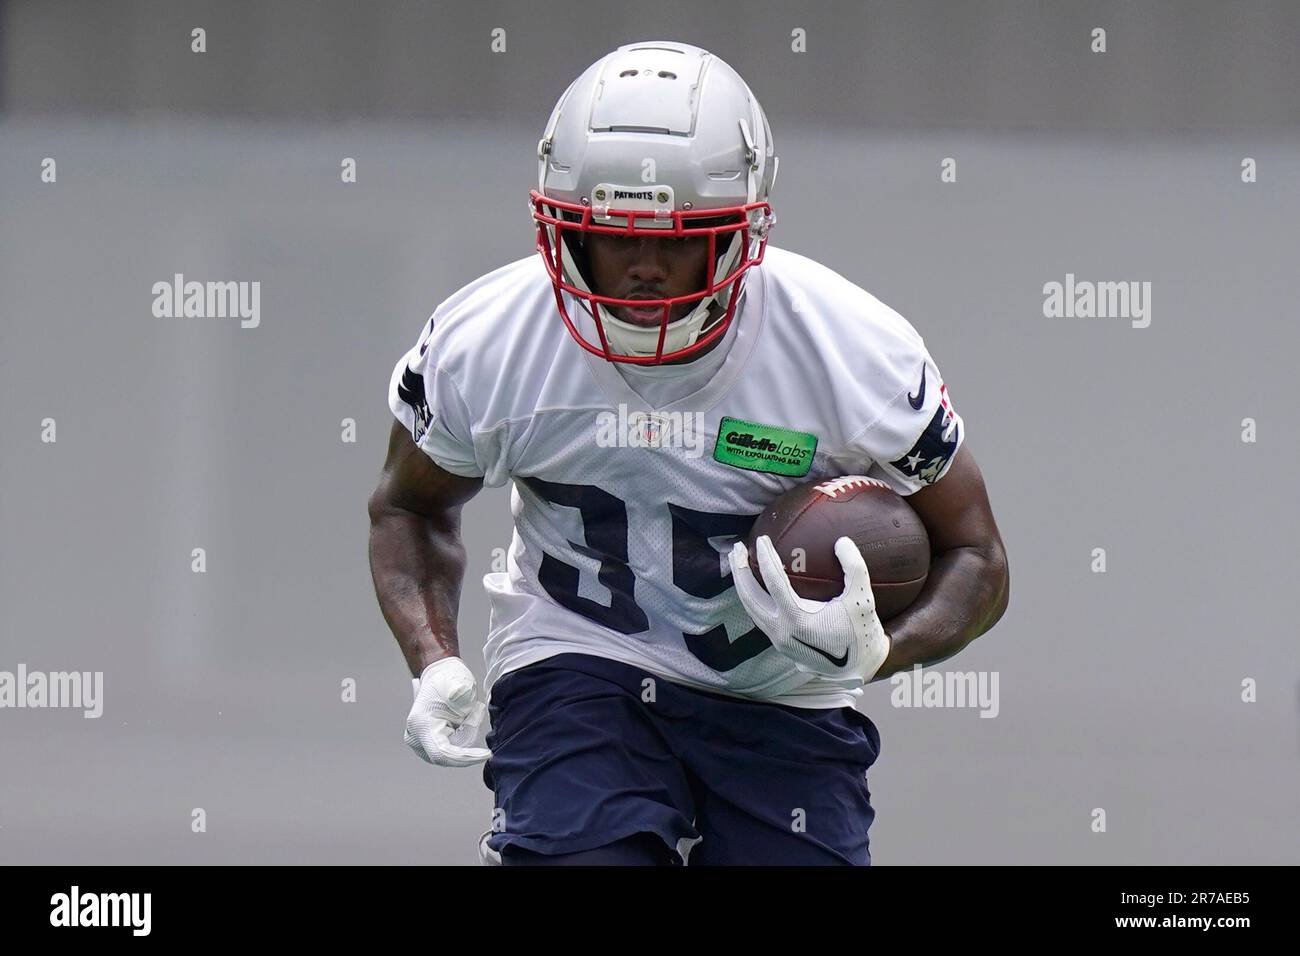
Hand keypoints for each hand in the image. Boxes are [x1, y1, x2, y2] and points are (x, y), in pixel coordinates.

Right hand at [404, 656, 491, 766]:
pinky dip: (461, 736)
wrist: (438, 675)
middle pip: (449, 755)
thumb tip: (474, 709)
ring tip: (466, 713)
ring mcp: (419, 742)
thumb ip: (466, 701)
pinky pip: (450, 750)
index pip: (443, 754)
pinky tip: (460, 720)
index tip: (487, 754)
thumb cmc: (449, 680)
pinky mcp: (426, 744)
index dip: (465, 758)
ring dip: (465, 735)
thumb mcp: (461, 686)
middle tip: (475, 712)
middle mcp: (415, 736)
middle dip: (467, 736)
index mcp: (422, 724)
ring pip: (451, 753)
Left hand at [729, 535, 890, 684]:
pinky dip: (752, 598)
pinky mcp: (780, 645)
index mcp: (798, 620)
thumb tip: (841, 541)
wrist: (861, 666)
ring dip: (742, 585)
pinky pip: (758, 617)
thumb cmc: (861, 631)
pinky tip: (753, 585)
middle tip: (737, 548)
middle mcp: (782, 632)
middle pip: (750, 597)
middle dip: (740, 571)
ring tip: (738, 562)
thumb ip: (854, 567)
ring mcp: (778, 641)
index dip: (766, 558)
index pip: (774, 583)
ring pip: (750, 610)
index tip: (761, 539)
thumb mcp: (863, 599)